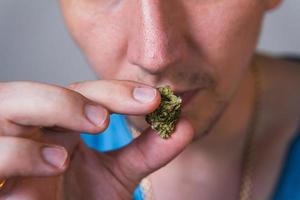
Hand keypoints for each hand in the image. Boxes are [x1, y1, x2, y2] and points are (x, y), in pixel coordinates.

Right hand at [0, 80, 193, 199]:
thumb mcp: (118, 176)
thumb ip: (147, 151)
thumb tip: (184, 126)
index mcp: (58, 126)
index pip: (80, 93)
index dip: (115, 91)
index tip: (155, 100)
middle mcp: (29, 132)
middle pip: (33, 91)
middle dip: (70, 98)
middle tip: (106, 117)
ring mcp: (6, 149)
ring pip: (5, 106)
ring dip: (50, 110)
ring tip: (84, 138)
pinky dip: (21, 153)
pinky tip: (58, 164)